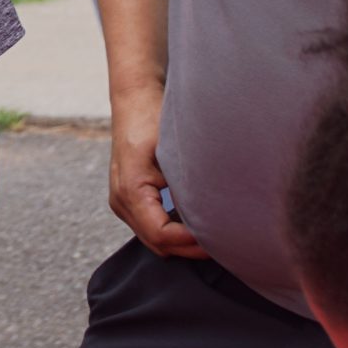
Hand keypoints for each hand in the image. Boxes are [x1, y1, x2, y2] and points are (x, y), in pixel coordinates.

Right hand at [107, 81, 205, 258]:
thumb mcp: (174, 150)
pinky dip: (174, 232)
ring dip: (183, 242)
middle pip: (158, 244)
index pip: (162, 235)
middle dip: (191, 247)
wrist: (135, 100)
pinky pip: (152, 228)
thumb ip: (188, 186)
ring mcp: (122, 203)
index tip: (220, 236)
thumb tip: (215, 216)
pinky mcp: (129, 200)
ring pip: (155, 240)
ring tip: (214, 235)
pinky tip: (197, 224)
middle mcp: (121, 202)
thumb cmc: (155, 119)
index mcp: (130, 191)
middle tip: (225, 242)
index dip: (192, 242)